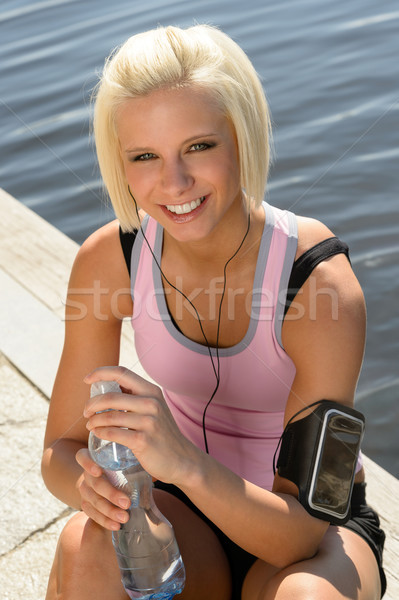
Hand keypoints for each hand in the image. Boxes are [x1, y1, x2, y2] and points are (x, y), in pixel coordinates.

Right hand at [75, 447, 130, 529]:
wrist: (118, 483)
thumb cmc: (127, 468)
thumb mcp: (128, 461)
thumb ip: (132, 461)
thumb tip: (151, 465)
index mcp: (94, 458)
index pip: (82, 457)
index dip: (88, 463)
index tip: (99, 471)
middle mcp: (86, 474)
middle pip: (94, 483)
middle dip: (110, 494)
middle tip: (127, 503)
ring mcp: (84, 490)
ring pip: (93, 501)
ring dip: (109, 511)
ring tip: (125, 518)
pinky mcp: (86, 504)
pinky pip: (92, 514)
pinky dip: (105, 520)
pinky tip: (116, 526)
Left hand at [83, 366, 196, 485]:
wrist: (181, 459)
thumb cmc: (162, 433)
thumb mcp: (154, 409)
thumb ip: (136, 398)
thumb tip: (107, 388)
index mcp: (152, 391)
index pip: (122, 372)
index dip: (101, 373)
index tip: (87, 379)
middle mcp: (151, 403)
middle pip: (110, 396)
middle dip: (92, 404)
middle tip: (86, 412)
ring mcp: (148, 422)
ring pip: (109, 416)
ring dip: (93, 420)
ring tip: (90, 425)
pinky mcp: (143, 440)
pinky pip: (113, 433)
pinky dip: (100, 432)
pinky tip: (97, 434)